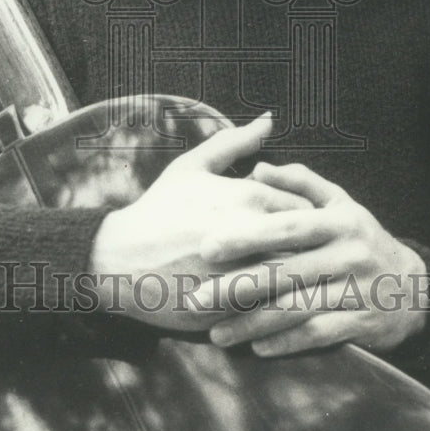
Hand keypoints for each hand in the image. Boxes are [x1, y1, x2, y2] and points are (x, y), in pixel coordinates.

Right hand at [89, 114, 312, 330]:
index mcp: (248, 197)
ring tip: (295, 283)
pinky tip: (275, 305)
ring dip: (301, 282)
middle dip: (309, 251)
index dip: (307, 219)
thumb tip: (269, 119)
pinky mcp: (235, 310)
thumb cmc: (159, 209)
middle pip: (309, 246)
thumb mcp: (192, 167)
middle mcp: (253, 234)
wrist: (120, 260)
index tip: (300, 227)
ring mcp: (245, 275)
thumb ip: (235, 142)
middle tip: (302, 255)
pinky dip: (282, 309)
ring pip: (298, 281)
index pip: (307, 209)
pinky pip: (276, 311)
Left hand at [190, 162, 429, 354]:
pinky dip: (286, 342)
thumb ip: (299, 182)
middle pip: (285, 272)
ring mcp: (357, 291)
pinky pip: (318, 335)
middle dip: (237, 287)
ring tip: (216, 333)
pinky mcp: (362, 323)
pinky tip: (256, 347)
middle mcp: (349, 255)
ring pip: (297, 309)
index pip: (286, 227)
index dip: (246, 237)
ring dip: (253, 323)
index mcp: (338, 221)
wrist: (415, 287)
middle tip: (196, 297)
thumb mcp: (339, 202)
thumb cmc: (360, 236)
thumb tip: (257, 167)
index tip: (207, 247)